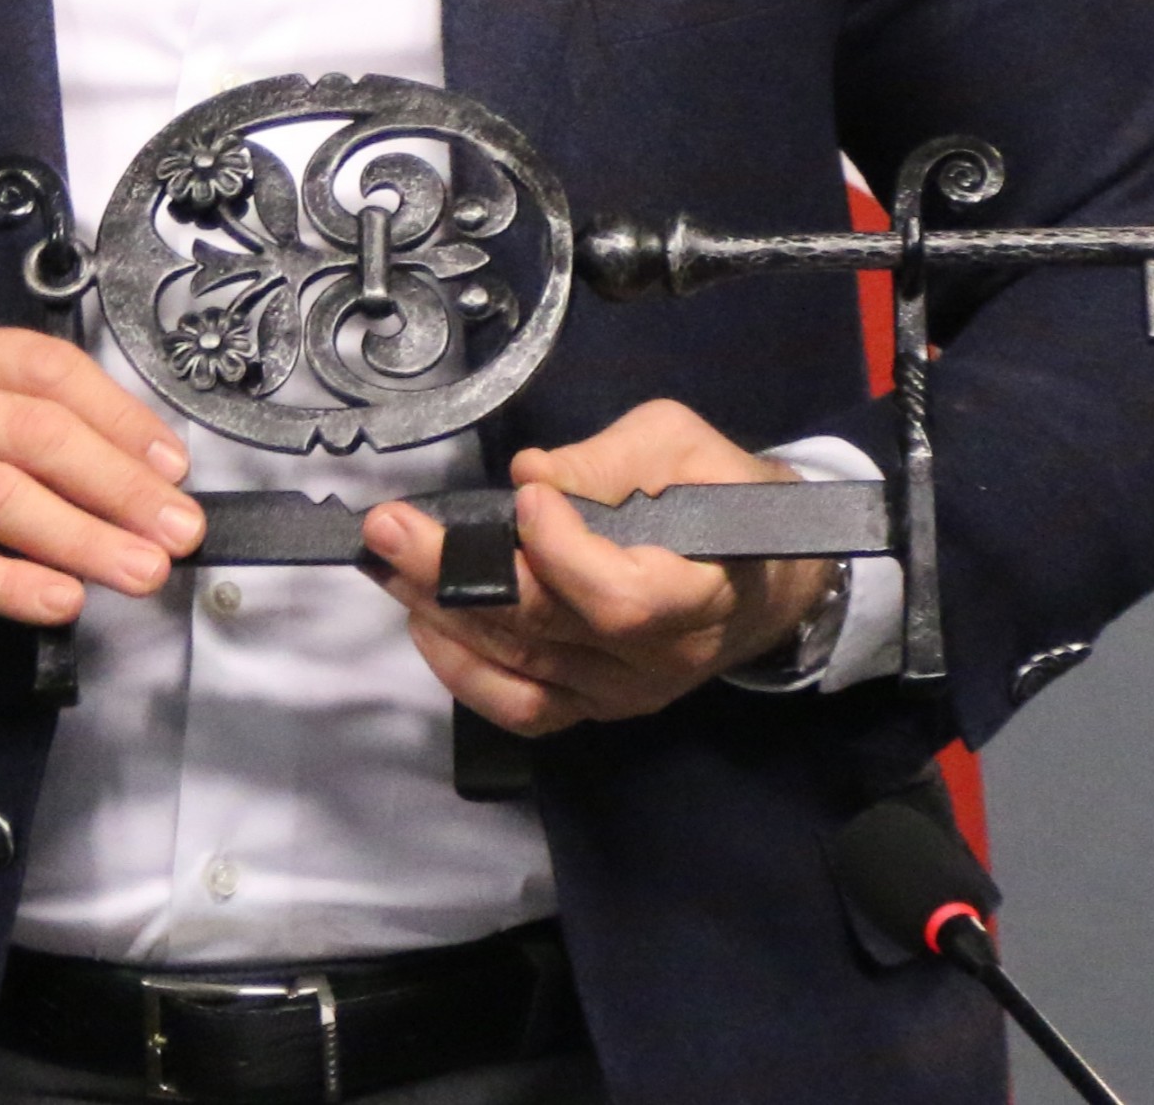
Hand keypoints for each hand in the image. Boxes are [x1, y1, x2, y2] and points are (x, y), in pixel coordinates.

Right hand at [0, 322, 200, 644]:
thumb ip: (24, 430)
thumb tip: (144, 479)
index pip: (44, 369)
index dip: (119, 418)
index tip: (174, 468)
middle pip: (29, 432)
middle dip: (117, 485)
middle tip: (177, 530)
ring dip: (82, 537)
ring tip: (139, 571)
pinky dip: (14, 584)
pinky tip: (61, 601)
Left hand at [365, 399, 837, 733]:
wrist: (768, 576)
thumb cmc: (724, 497)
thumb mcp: (684, 447)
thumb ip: (610, 458)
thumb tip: (530, 474)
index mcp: (699, 594)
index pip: (619, 601)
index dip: (560, 555)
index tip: (528, 497)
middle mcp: (659, 659)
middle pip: (545, 631)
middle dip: (453, 574)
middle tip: (389, 527)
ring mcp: (622, 692)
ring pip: (519, 668)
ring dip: (439, 612)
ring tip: (385, 560)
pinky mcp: (593, 704)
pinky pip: (520, 706)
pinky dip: (463, 669)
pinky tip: (423, 619)